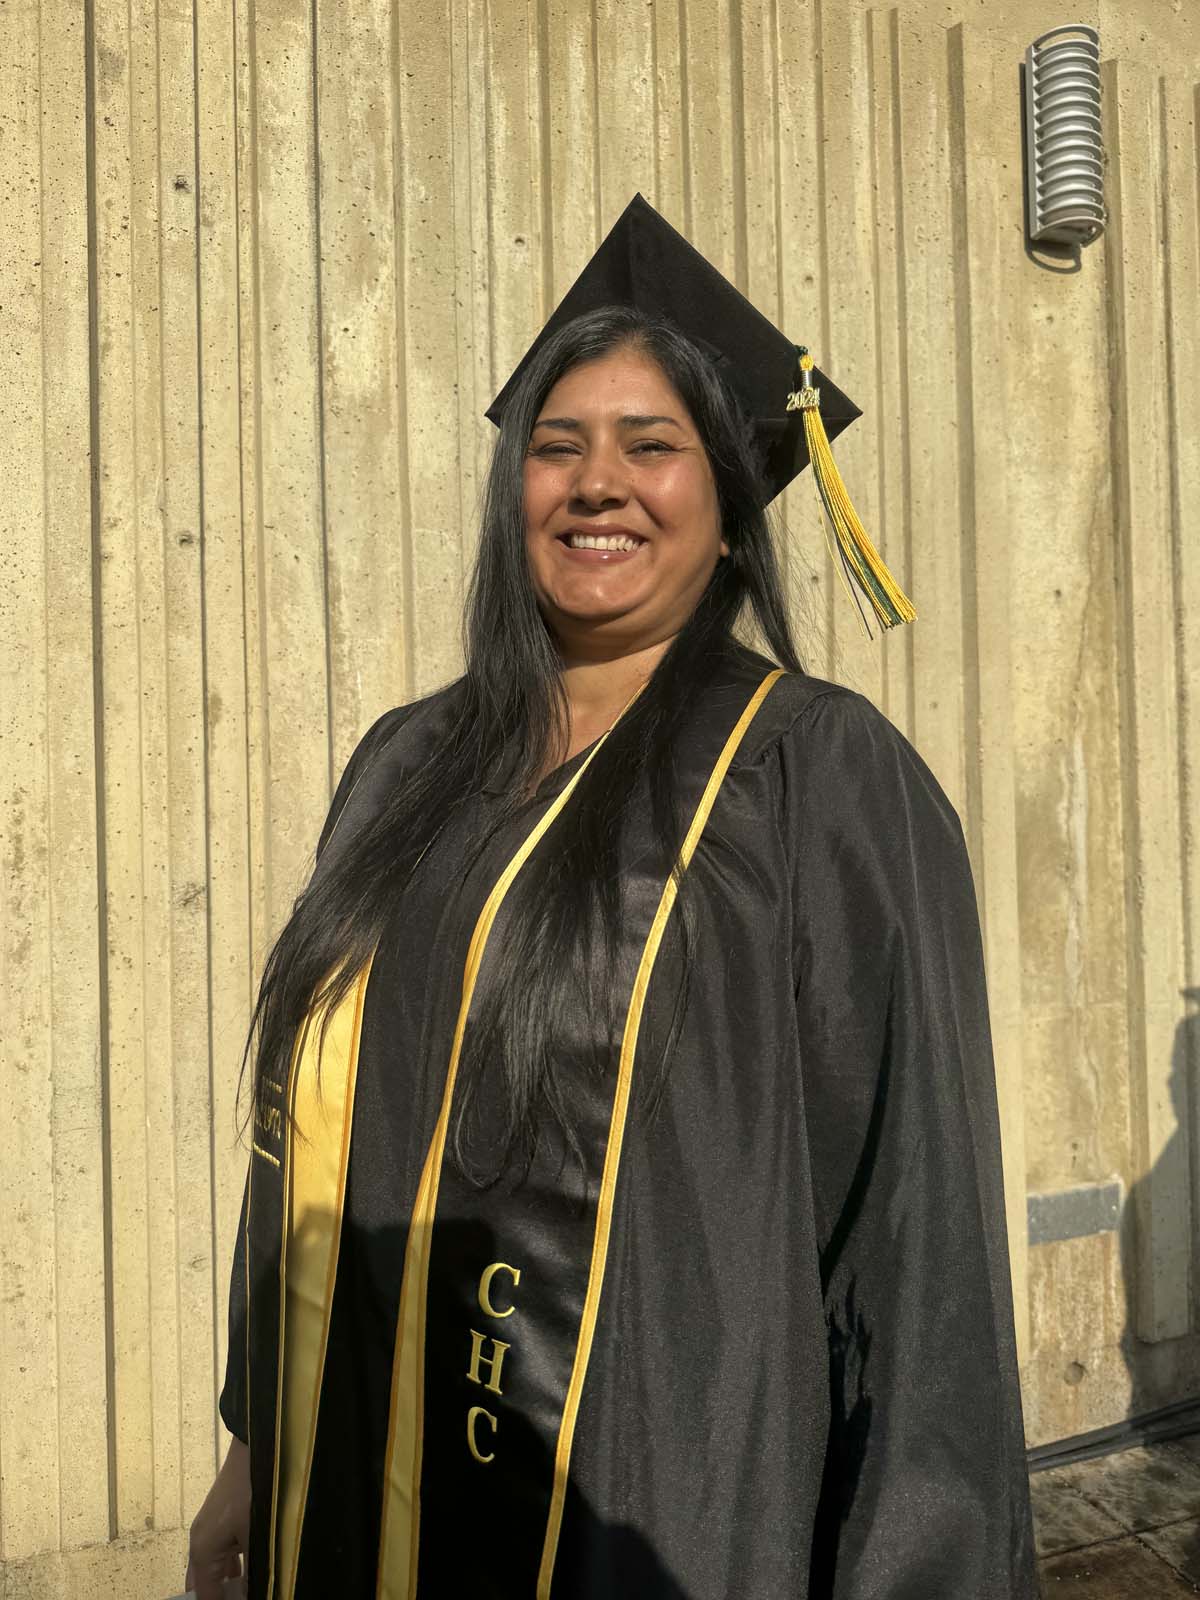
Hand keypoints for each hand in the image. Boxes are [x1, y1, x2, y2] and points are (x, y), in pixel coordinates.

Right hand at [186, 1437, 249, 1599]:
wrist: (256, 1446)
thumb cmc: (252, 1491)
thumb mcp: (255, 1535)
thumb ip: (253, 1570)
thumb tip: (252, 1592)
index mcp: (202, 1549)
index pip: (203, 1594)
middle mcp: (201, 1541)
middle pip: (203, 1582)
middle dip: (217, 1595)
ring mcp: (211, 1527)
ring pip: (214, 1567)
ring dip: (227, 1583)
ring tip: (245, 1592)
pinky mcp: (223, 1516)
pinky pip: (224, 1551)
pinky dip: (234, 1566)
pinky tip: (250, 1571)